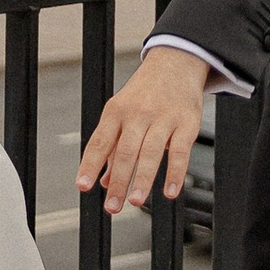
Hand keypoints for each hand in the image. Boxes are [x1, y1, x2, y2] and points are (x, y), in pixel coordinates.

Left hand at [77, 45, 208, 214]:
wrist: (175, 63)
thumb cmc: (145, 93)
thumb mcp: (122, 113)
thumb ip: (113, 148)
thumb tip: (104, 181)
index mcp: (116, 111)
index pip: (100, 142)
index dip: (90, 165)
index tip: (83, 186)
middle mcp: (138, 114)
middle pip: (125, 152)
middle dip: (118, 182)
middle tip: (112, 206)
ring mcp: (163, 118)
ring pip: (150, 152)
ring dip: (142, 179)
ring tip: (135, 201)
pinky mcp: (186, 123)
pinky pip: (179, 151)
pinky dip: (174, 173)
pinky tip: (169, 191)